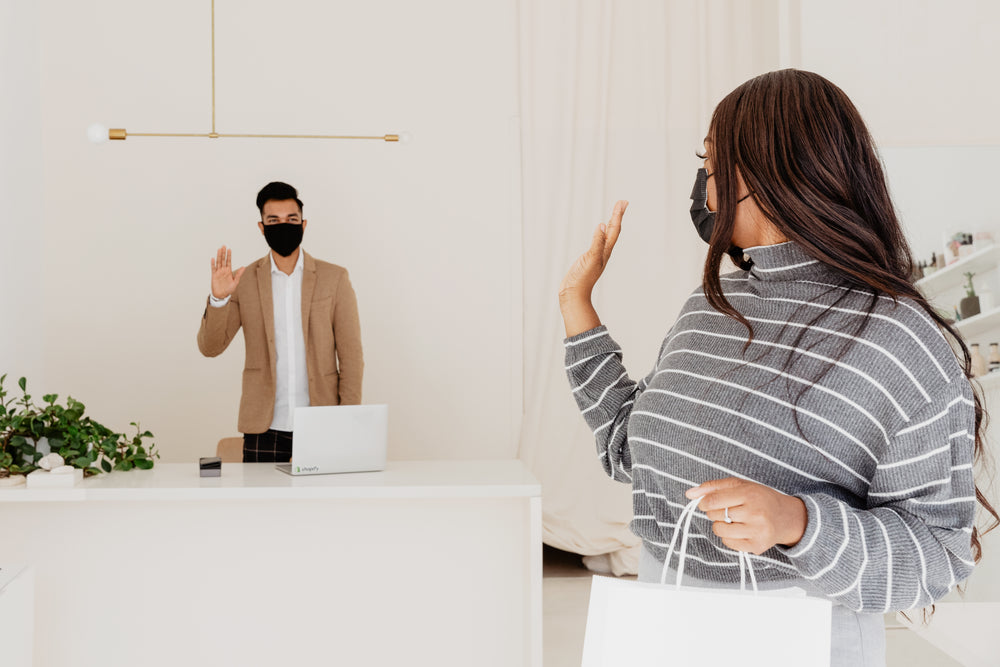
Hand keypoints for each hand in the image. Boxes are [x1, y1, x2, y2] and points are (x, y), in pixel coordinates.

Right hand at [210, 246, 245, 298]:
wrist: (222, 295)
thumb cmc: (229, 289)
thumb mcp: (235, 282)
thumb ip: (238, 274)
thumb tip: (243, 267)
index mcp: (229, 271)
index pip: (229, 261)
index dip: (229, 255)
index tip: (229, 249)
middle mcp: (223, 270)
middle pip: (223, 260)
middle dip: (223, 253)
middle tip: (223, 246)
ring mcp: (218, 272)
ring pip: (218, 262)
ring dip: (218, 256)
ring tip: (219, 249)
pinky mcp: (214, 275)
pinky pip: (213, 268)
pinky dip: (213, 263)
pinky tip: (213, 258)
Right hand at [559, 200, 627, 302]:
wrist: (574, 295)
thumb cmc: (581, 279)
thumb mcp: (590, 258)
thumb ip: (597, 242)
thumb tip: (603, 225)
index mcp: (604, 251)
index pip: (614, 229)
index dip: (618, 215)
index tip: (622, 202)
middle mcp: (603, 252)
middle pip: (613, 231)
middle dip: (617, 216)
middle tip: (622, 202)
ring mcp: (596, 255)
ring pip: (607, 236)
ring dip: (612, 223)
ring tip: (615, 213)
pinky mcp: (589, 258)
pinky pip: (598, 242)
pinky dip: (601, 233)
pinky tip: (600, 231)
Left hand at [685, 478, 806, 554]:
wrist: (787, 517)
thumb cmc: (759, 498)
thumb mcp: (740, 485)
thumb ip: (713, 487)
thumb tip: (689, 493)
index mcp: (750, 494)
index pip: (714, 500)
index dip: (704, 502)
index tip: (706, 502)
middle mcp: (755, 513)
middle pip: (715, 515)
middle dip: (714, 512)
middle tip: (727, 510)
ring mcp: (757, 531)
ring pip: (719, 530)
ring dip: (719, 525)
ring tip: (732, 520)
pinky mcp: (756, 546)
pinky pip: (728, 543)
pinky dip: (728, 537)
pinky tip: (740, 530)